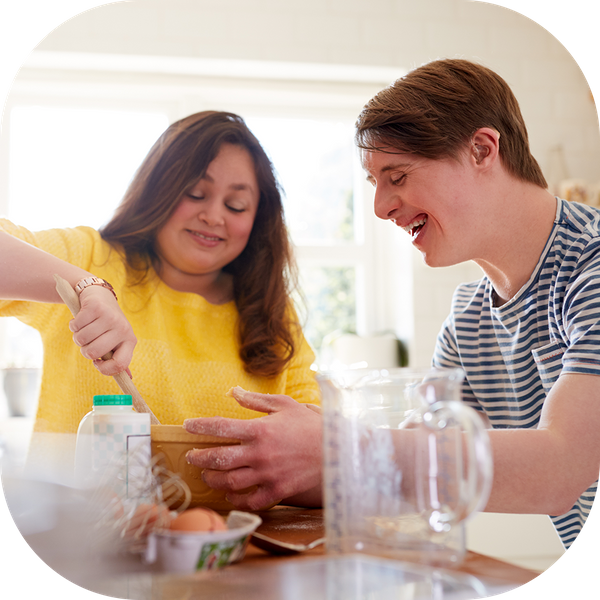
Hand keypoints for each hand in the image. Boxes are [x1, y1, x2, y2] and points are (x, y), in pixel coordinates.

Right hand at [69, 285, 136, 376]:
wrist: (100, 296)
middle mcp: (122, 328)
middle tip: (89, 341)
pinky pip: (75, 326)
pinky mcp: (96, 307)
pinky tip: (81, 319)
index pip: (120, 364)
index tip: (97, 363)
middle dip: (85, 350)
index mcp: (130, 340)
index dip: (104, 369)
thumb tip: (128, 378)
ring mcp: (110, 317)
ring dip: (78, 336)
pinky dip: (73, 325)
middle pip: (93, 353)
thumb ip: (119, 357)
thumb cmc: (107, 324)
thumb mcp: (116, 340)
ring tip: (86, 328)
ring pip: (82, 340)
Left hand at [183, 387, 322, 510]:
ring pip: (229, 481)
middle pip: (219, 458)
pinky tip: (230, 492)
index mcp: (260, 429)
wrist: (337, 451)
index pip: (221, 426)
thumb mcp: (285, 405)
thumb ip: (256, 401)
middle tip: (192, 456)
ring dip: (213, 478)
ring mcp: (267, 474)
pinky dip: (236, 497)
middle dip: (200, 457)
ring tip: (207, 474)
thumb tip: (233, 392)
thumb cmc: (311, 425)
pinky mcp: (277, 490)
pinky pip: (249, 499)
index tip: (188, 426)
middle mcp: (259, 453)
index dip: (200, 426)